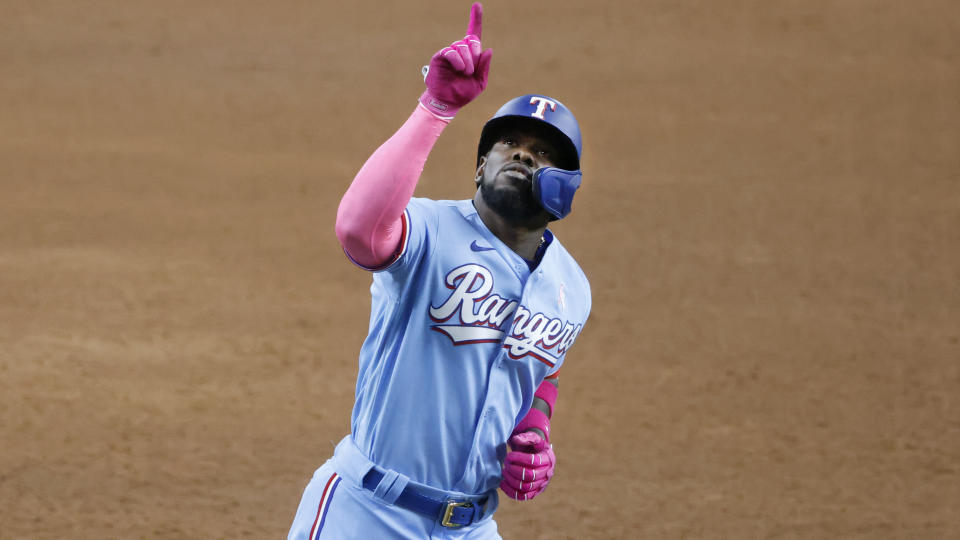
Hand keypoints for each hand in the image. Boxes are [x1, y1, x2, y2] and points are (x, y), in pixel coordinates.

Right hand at [419, 2, 492, 118]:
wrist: (448, 103)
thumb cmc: (463, 93)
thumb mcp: (480, 82)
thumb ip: (484, 67)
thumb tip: (488, 50)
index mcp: (471, 55)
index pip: (474, 33)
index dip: (476, 19)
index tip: (477, 5)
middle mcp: (460, 50)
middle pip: (472, 40)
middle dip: (475, 54)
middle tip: (471, 70)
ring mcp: (449, 52)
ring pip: (462, 46)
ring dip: (467, 61)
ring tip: (464, 73)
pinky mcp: (440, 56)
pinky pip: (451, 51)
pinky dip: (458, 60)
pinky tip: (459, 69)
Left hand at [499, 431, 555, 500]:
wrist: (538, 457)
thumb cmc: (534, 447)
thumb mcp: (533, 438)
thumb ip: (526, 437)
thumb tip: (516, 439)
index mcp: (548, 459)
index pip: (534, 461)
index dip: (519, 458)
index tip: (509, 455)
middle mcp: (547, 473)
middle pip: (530, 475)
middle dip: (514, 469)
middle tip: (505, 463)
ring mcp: (541, 485)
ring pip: (526, 487)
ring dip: (511, 480)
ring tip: (504, 471)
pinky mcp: (534, 493)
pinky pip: (523, 496)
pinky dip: (510, 491)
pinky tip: (502, 483)